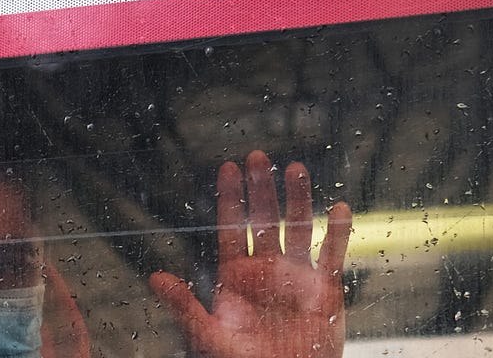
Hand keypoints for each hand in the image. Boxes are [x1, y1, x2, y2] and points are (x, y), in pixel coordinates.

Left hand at [149, 150, 352, 357]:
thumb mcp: (208, 335)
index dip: (230, 198)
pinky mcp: (325, 290)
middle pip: (263, 220)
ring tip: (295, 169)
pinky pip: (333, 255)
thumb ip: (184, 305)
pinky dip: (337, 233)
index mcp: (236, 276)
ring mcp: (296, 277)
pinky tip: (338, 209)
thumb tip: (154, 278)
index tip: (228, 166)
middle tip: (257, 156)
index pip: (232, 228)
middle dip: (260, 188)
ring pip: (298, 229)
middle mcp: (266, 270)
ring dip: (297, 199)